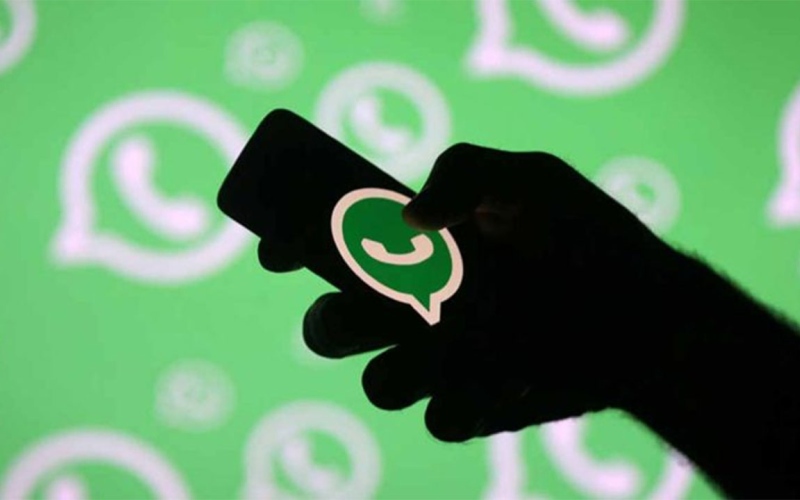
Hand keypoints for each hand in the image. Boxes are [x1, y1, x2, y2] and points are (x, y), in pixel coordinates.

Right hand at [262, 143, 686, 441]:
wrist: (648, 309)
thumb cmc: (587, 235)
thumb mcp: (530, 177)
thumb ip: (464, 171)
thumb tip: (408, 216)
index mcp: (414, 250)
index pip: (330, 249)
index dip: (291, 245)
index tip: (279, 249)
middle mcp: (416, 307)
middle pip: (332, 326)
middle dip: (335, 322)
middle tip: (385, 305)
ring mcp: (441, 361)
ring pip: (376, 382)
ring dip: (404, 368)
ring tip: (464, 343)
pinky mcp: (476, 404)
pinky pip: (437, 419)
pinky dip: (462, 402)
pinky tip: (506, 375)